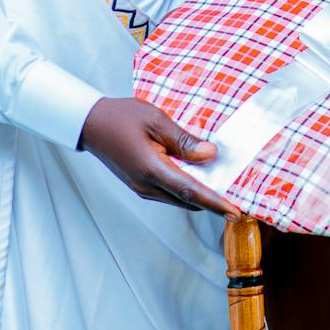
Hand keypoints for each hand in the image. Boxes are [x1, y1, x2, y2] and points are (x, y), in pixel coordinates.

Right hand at [78, 96, 240, 215]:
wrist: (92, 124)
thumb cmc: (122, 117)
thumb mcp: (156, 120)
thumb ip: (184, 140)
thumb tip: (209, 154)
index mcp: (151, 169)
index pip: (190, 191)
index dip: (215, 203)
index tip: (236, 212)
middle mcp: (147, 185)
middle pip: (187, 199)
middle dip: (213, 202)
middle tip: (238, 201)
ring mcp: (142, 188)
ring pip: (179, 198)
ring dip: (200, 196)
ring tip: (224, 191)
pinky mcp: (140, 185)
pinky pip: (170, 192)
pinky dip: (187, 190)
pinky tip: (200, 179)